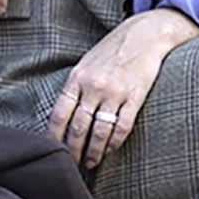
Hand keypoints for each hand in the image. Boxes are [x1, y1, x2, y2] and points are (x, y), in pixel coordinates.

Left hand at [47, 8, 198, 168]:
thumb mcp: (86, 64)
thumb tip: (65, 116)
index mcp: (77, 78)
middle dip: (74, 149)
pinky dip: (115, 142)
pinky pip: (122, 126)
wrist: (144, 34)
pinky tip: (111, 149)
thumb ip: (76, 87)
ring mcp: (115, 93)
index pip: (59, 114)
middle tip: (73, 164)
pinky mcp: (135, 97)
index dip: (54, 136)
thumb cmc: (112, 50)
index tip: (54, 150)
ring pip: (100, 131)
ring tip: (92, 162)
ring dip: (95, 151)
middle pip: (78, 127)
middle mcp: (93, 86)